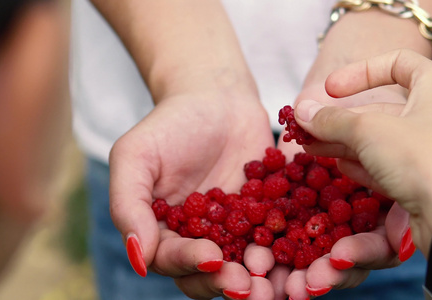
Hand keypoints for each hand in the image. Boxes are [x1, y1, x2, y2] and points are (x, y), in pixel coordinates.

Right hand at [109, 89, 278, 298]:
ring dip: (262, 280)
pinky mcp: (266, 218)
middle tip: (250, 287)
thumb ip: (128, 205)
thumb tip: (139, 259)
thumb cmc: (169, 124)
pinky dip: (290, 251)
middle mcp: (200, 239)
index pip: (172, 260)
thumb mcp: (135, 156)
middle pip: (211, 275)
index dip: (191, 264)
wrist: (216, 99)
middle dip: (229, 284)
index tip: (212, 258)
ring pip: (247, 266)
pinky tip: (303, 255)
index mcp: (164, 232)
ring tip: (277, 283)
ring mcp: (236, 231)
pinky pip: (278, 239)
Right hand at [295, 49, 431, 255]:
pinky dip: (360, 162)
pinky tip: (336, 166)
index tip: (331, 89)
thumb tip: (301, 112)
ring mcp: (430, 148)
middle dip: (339, 118)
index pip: (397, 62)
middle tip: (307, 126)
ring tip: (310, 146)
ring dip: (342, 141)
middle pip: (379, 107)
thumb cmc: (421, 157)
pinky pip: (386, 163)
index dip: (360, 71)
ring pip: (378, 138)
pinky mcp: (423, 177)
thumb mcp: (368, 131)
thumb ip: (331, 120)